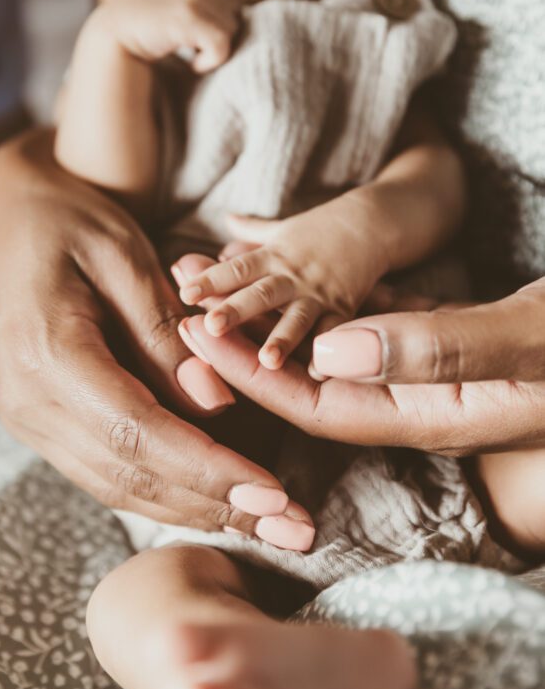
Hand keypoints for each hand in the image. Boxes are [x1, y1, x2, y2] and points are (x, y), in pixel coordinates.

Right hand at [0, 128, 297, 534]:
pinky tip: (212, 500)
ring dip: (194, 510)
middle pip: (130, 474)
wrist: (2, 214)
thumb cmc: (68, 218)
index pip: (138, 433)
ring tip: (267, 527)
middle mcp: (28, 401)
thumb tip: (216, 405)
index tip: (274, 496)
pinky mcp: (39, 422)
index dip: (210, 470)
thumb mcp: (124, 257)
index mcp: (46, 353)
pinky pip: (104, 471)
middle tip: (292, 529)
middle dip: (217, 506)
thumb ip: (166, 333)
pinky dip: (162, 491)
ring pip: (118, 486)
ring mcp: (27, 419)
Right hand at [91, 0, 241, 73]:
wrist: (110, 40)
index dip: (223, 27)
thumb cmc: (143, 36)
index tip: (201, 45)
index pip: (234, 3)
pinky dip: (210, 62)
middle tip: (198, 54)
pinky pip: (221, 44)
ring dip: (215, 52)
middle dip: (221, 38)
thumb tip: (239, 23)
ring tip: (193, 59)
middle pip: (237, 16)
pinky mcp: (187, 17)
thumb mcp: (173, 14)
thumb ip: (199, 12)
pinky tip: (192, 66)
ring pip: (231, 30)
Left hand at [176, 193, 389, 369]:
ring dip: (281, 338)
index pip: (236, 269)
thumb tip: (226, 218)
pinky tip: (320, 372)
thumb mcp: (284, 227)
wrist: (372, 224)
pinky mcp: (344, 307)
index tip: (184, 293)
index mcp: (273, 257)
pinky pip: (336, 329)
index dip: (210, 280)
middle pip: (260, 293)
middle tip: (210, 326)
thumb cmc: (322, 228)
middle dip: (236, 311)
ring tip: (267, 360)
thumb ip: (253, 230)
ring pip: (297, 317)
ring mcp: (319, 293)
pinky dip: (330, 350)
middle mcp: (292, 276)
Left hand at [176, 278, 544, 456]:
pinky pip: (364, 326)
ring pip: (331, 353)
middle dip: (242, 349)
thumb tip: (335, 351)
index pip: (317, 406)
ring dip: (271, 320)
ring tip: (214, 281)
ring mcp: (430, 374)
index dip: (250, 375)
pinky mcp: (442, 342)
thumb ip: (441, 349)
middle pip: (309, 384)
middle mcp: (421, 403)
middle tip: (179, 307)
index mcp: (433, 416)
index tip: (192, 338)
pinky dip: (321, 300)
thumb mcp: (534, 341)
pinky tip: (287, 272)